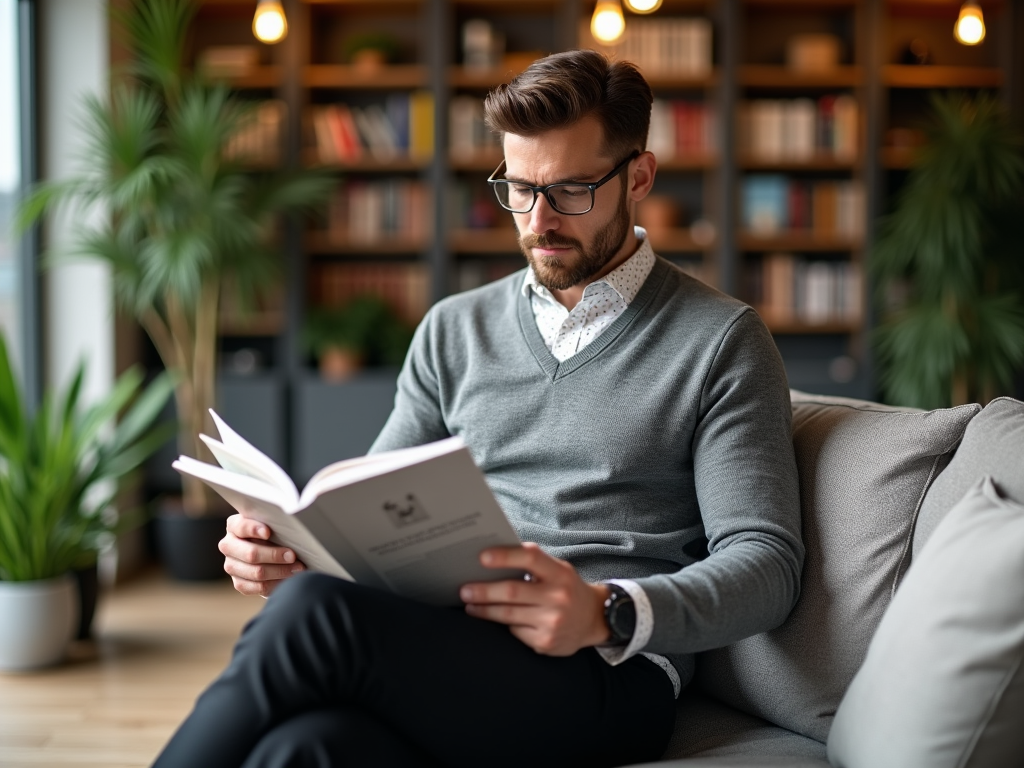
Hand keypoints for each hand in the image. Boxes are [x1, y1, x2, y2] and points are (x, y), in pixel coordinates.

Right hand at [219, 514, 305, 596]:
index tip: (268, 532)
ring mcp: (232, 565)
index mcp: (235, 525)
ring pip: (256, 572)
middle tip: (293, 555)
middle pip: (250, 554)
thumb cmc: (277, 533)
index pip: (240, 526)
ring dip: (280, 571)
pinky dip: (276, 583)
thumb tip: (309, 499)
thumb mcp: (276, 523)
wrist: (272, 555)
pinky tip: (289, 579)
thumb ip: (280, 517)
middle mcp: (229, 545)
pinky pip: (257, 587)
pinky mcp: (239, 583)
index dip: (253, 529)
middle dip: (274, 555)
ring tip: (298, 568)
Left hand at [460, 542, 610, 655]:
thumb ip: (532, 564)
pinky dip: (503, 625)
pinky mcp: (545, 642)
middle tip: (464, 590)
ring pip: (508, 615)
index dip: (505, 556)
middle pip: (512, 591)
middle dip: (484, 591)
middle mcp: (558, 597)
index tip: (481, 557)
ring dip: (484, 610)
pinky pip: (514, 632)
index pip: (531, 558)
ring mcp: (553, 621)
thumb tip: (490, 560)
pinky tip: (493, 620)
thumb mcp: (557, 570)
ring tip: (470, 605)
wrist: (593, 619)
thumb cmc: (566, 588)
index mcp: (560, 573)